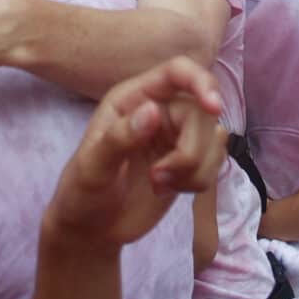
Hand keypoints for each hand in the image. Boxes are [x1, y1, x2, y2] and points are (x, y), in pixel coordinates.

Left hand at [43, 57, 226, 250]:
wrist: (92, 226)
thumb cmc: (83, 190)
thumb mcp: (93, 166)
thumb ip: (120, 138)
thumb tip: (153, 111)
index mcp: (133, 98)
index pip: (177, 72)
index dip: (200, 82)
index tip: (213, 107)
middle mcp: (160, 109)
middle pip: (202, 113)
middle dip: (190, 152)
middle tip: (160, 177)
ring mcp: (176, 135)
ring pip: (214, 139)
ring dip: (194, 171)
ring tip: (160, 184)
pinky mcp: (188, 160)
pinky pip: (215, 161)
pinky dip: (199, 181)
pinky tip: (168, 189)